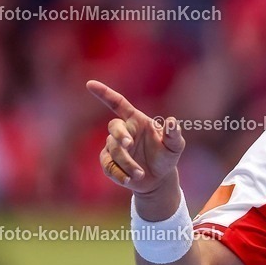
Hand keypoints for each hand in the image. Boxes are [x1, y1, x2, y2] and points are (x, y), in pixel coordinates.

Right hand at [88, 80, 184, 195]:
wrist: (159, 178)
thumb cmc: (166, 156)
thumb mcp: (175, 146)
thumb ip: (174, 134)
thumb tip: (172, 122)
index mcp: (136, 121)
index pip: (118, 103)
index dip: (104, 93)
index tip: (90, 84)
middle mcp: (123, 131)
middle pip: (113, 126)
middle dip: (120, 135)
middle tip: (129, 144)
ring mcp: (114, 147)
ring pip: (113, 150)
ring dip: (127, 163)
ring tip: (140, 173)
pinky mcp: (109, 162)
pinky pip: (108, 166)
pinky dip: (119, 174)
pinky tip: (129, 180)